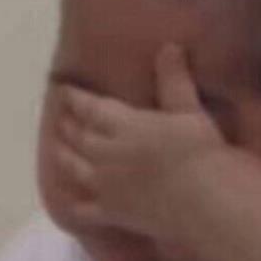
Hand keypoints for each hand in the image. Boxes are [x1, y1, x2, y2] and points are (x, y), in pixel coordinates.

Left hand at [54, 44, 225, 239]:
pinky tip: (70, 202)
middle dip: (68, 125)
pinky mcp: (112, 213)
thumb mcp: (189, 111)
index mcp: (125, 125)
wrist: (203, 202)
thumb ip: (174, 81)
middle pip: (79, 136)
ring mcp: (106, 186)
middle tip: (59, 118)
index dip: (75, 98)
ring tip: (56, 150)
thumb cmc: (200, 153)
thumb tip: (169, 47)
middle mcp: (107, 153)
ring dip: (63, 156)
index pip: (92, 108)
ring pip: (74, 168)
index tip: (63, 90)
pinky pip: (84, 210)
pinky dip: (74, 204)